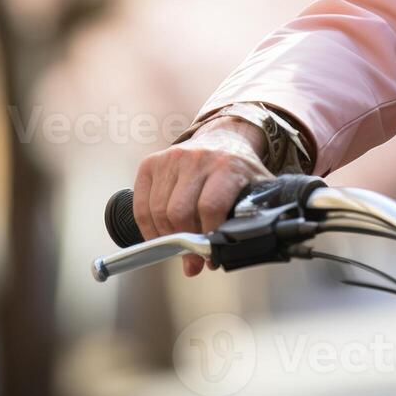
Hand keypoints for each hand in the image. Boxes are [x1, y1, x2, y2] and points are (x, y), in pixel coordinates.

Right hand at [132, 116, 271, 276]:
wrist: (223, 139)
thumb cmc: (238, 171)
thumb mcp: (255, 190)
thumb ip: (251, 218)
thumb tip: (230, 254)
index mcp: (227, 166)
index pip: (210, 207)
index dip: (208, 237)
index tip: (210, 254)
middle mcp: (198, 158)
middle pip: (179, 212)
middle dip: (184, 241)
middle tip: (193, 257)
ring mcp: (171, 158)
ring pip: (158, 212)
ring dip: (167, 237)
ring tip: (180, 244)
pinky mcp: (151, 162)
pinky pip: (141, 206)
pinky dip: (148, 228)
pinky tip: (161, 236)